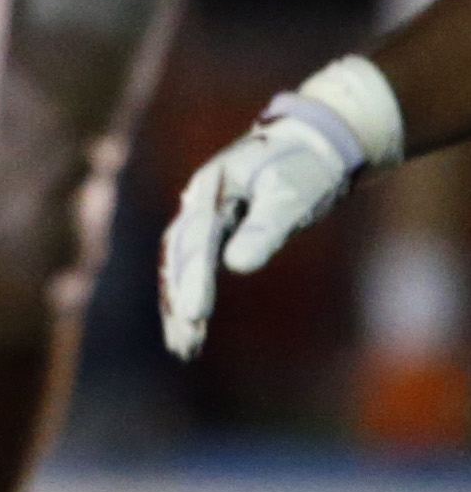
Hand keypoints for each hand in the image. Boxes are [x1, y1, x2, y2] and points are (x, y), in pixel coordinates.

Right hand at [156, 76, 394, 358]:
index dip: (194, 279)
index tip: (196, 316)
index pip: (197, 240)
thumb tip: (237, 266)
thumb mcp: (293, 194)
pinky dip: (190, 295)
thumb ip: (266, 228)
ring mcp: (202, 216)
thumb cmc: (306, 166)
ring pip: (180, 266)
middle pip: (179, 257)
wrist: (313, 143)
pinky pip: (193, 267)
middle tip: (185, 343)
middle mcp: (197, 203)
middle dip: (179, 300)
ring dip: (178, 305)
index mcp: (212, 188)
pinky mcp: (214, 230)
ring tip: (183, 348)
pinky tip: (192, 327)